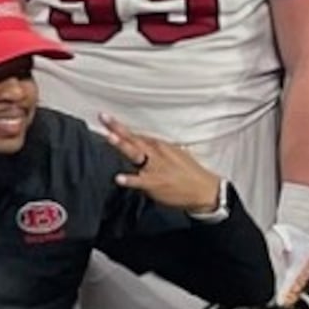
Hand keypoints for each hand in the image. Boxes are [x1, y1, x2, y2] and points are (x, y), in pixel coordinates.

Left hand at [102, 116, 225, 213]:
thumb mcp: (175, 153)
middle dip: (117, 128)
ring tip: (110, 137)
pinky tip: (119, 178)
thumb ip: (156, 149)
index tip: (105, 118)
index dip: (119, 126)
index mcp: (159, 146)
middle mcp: (155, 154)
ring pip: (135, 154)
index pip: (136, 134)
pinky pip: (139, 181)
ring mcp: (154, 168)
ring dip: (123, 145)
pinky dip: (130, 179)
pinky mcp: (154, 183)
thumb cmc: (190, 172)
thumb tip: (142, 143)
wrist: (205, 190)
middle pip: (133, 138)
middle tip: (103, 118)